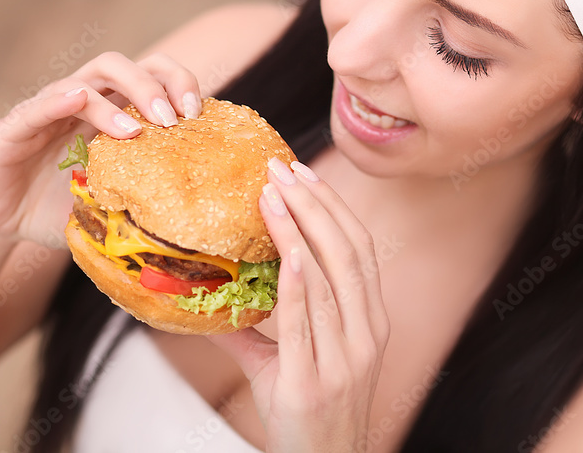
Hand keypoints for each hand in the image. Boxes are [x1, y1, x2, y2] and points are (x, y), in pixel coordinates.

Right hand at [0, 51, 204, 246]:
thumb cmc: (54, 207)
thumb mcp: (105, 206)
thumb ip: (139, 204)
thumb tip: (188, 225)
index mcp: (106, 112)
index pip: (148, 75)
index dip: (176, 83)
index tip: (198, 112)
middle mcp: (78, 102)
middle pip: (119, 66)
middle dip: (153, 84)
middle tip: (174, 117)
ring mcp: (45, 110)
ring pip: (85, 80)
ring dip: (117, 98)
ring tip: (137, 129)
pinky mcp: (11, 127)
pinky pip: (37, 106)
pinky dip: (59, 100)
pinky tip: (77, 102)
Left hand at [208, 157, 390, 452]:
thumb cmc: (308, 414)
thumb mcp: (291, 361)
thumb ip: (259, 326)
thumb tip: (213, 295)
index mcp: (369, 322)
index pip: (358, 248)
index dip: (332, 207)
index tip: (301, 173)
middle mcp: (366, 334)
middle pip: (348, 252)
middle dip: (316, 204)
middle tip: (281, 168)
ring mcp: (346, 358)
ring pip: (331, 279)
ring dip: (302, 230)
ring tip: (274, 194)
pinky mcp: (316, 381)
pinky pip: (309, 322)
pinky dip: (302, 282)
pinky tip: (291, 250)